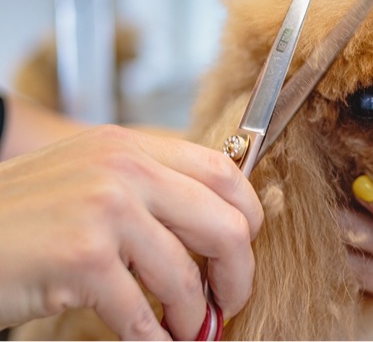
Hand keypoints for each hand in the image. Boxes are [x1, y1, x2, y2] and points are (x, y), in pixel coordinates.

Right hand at [0, 125, 262, 339]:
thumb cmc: (28, 213)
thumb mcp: (96, 176)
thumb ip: (154, 189)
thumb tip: (217, 227)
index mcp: (134, 147)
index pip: (224, 172)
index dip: (248, 217)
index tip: (243, 249)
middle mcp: (125, 169)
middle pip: (224, 224)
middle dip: (239, 273)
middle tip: (232, 299)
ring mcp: (104, 209)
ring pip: (185, 277)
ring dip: (192, 316)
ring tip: (186, 329)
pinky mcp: (81, 256)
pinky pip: (140, 313)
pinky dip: (153, 339)